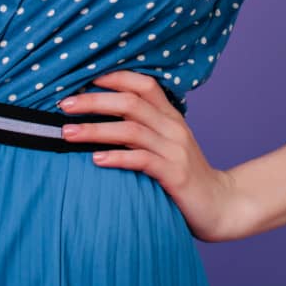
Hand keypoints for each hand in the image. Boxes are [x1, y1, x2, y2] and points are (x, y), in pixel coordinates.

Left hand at [57, 69, 241, 242]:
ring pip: (131, 129)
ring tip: (67, 133)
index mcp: (171, 116)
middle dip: (94, 101)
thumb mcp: (167, 146)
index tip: (82, 78)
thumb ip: (143, 130)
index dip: (113, 78)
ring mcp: (175, 150)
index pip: (144, 84)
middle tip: (64, 105)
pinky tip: (96, 160)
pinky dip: (117, 157)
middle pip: (131, 102)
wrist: (221, 207)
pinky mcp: (175, 175)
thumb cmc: (184, 177)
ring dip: (96, 129)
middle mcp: (174, 127)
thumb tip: (101, 118)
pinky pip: (143, 161)